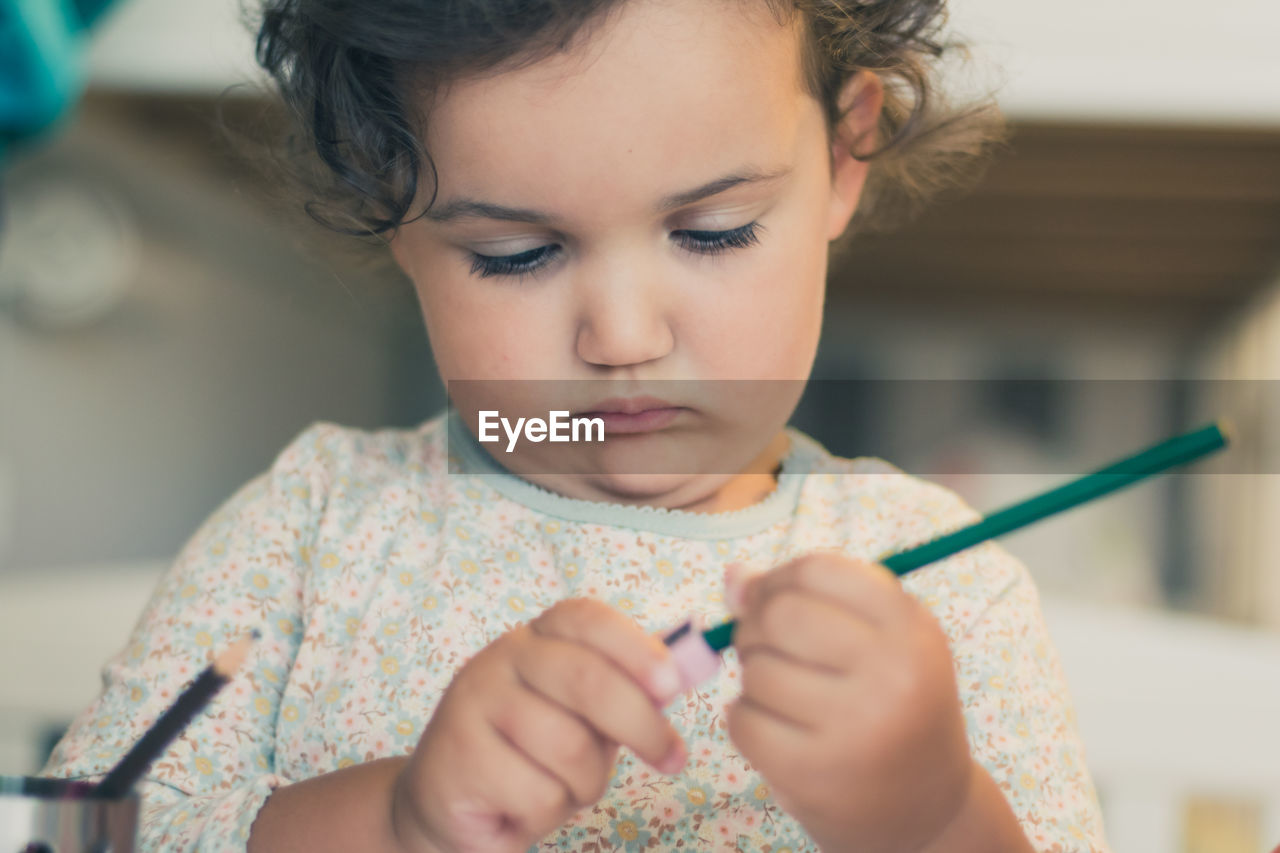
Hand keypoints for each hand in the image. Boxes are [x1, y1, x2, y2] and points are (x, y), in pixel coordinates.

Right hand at [391, 598, 687, 852]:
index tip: (674, 686)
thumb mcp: (582, 716)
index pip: (589, 620)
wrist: (445, 804)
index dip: (637, 648)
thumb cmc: (530, 755)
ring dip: (585, 784)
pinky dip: (546, 813)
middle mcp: (502, 657)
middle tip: (671, 758)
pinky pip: (538, 793)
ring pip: (569, 747)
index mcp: (538, 636)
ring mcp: (475, 701)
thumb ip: (625, 690)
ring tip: (561, 787)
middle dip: (641, 724)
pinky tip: (521, 807)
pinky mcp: (458, 755)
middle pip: (588, 680)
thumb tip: (687, 670)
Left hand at [725, 555, 972, 852]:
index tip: (770, 600)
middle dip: (756, 625)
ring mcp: (855, 727)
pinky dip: (746, 720)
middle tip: (765, 647)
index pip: (817, 569)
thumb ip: (808, 599)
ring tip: (785, 696)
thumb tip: (733, 577)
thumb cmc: (892, 705)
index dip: (777, 580)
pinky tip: (775, 730)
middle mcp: (892, 674)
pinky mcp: (816, 773)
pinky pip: (743, 720)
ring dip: (754, 678)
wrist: (926, 807)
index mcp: (911, 628)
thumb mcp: (878, 641)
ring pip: (757, 670)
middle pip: (780, 614)